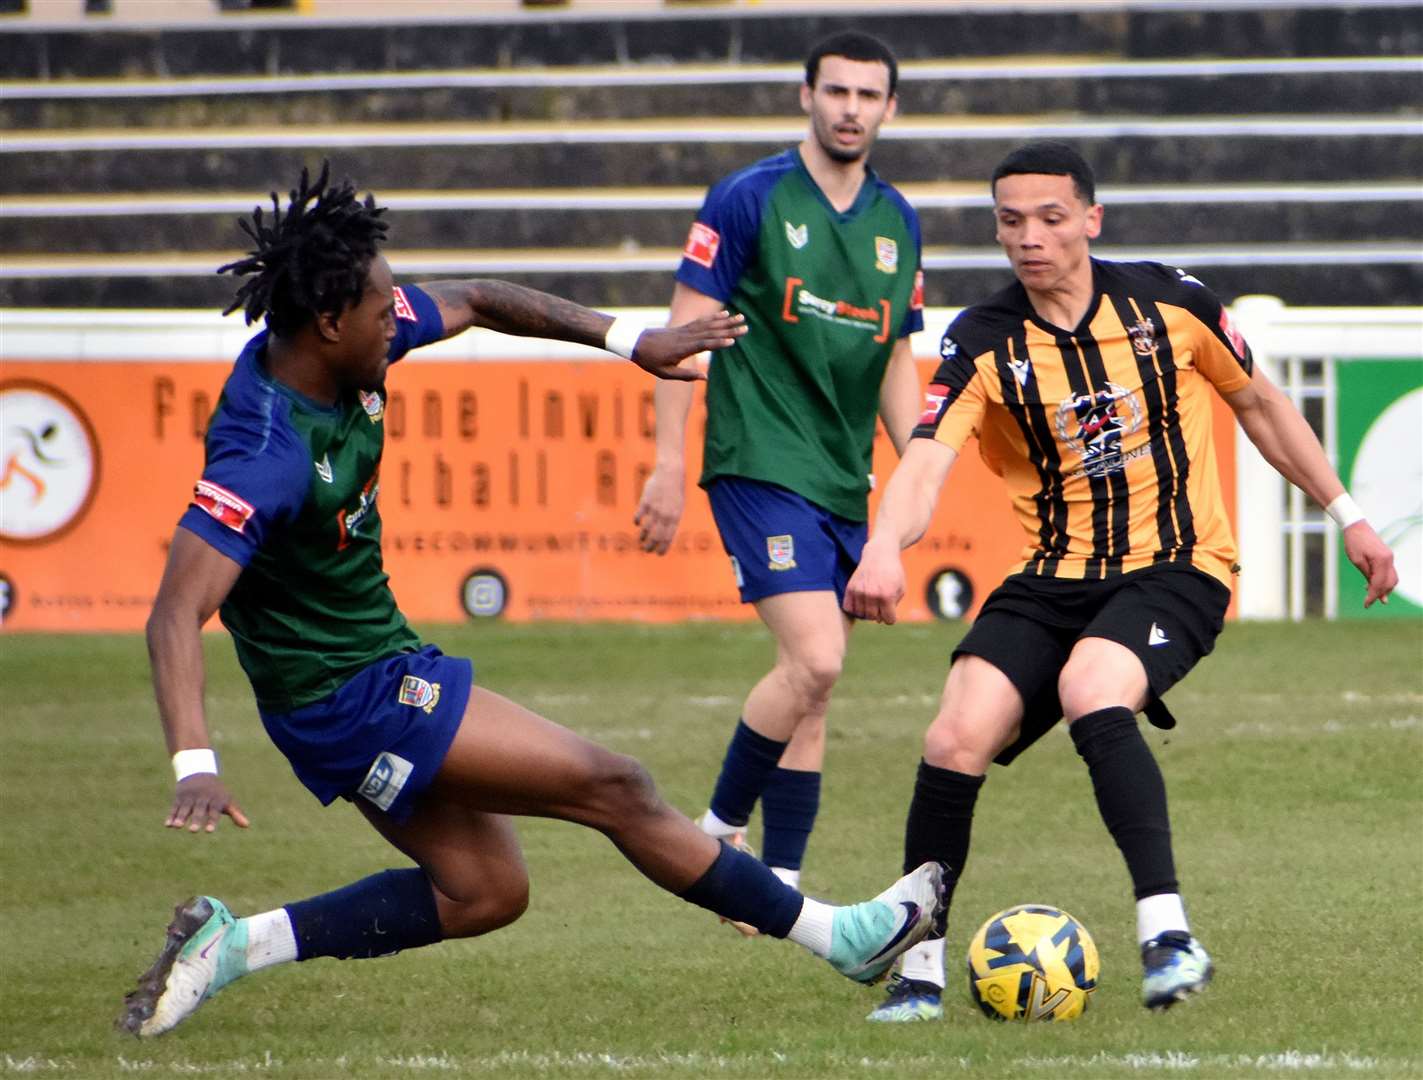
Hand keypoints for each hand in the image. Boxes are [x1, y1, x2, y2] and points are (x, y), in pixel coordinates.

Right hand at [165, 774, 249, 833]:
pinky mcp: (179, 797)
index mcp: (215, 800)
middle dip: (196, 820)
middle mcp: (202, 798)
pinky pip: (174, 807)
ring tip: (177, 827)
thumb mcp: (227, 800)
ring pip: (185, 809)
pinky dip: (171, 816)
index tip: (209, 831)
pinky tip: (168, 825)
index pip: (214, 812)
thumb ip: (236, 813)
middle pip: (199, 810)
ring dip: (181, 817)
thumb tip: (247, 825)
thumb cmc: (216, 791)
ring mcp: (190, 797)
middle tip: (194, 831)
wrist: (199, 771)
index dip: (211, 821)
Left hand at [630, 311, 745, 380]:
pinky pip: (701, 321)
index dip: (719, 342)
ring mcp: (685, 330)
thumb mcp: (665, 373)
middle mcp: (686, 337)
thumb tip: (705, 377)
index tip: (733, 341)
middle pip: (711, 332)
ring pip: (709, 324)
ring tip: (740, 317)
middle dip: (729, 329)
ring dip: (726, 321)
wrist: (635, 342)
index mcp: (682, 349)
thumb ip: (686, 376)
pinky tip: (724, 314)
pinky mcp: (684, 327)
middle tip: (746, 327)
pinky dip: (713, 317)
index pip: (704, 345)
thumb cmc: (650, 361)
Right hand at [634, 463, 685, 553]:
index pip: (668, 537)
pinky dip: (637, 522)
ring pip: (646, 529)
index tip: (659, 554)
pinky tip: (637, 524)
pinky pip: (639, 516)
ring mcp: (655, 509)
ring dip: (643, 537)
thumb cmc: (676, 491)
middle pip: (656, 536)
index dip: (663, 547)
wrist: (670, 473)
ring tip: (641, 541)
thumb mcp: (678, 506)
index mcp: (675, 517)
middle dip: (651, 546)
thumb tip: (665, 535)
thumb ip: (672, 520)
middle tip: (647, 550)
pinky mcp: (645, 502)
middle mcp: (665, 515)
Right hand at [842, 539, 905, 623]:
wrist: (879, 554)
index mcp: (887, 595)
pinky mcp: (850, 588)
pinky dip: (855, 609)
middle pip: (874, 618)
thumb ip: (894, 606)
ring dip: (867, 612)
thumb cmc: (893, 573)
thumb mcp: (900, 589)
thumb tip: (881, 620)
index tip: (891, 611)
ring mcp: (859, 591)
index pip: (889, 620)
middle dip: (879, 614)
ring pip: (861, 614)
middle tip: (881, 605)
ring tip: (872, 603)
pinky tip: (861, 602)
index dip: (891, 618)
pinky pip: (848, 608)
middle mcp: (871, 594)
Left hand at [1343, 520, 1397, 607]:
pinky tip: (1373, 585)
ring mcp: (1389, 558)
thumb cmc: (1354, 542)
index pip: (1379, 584)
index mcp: (1382, 560)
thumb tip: (1372, 588)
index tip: (1366, 604)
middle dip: (1380, 594)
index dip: (1373, 595)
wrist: (1356, 526)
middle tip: (1369, 603)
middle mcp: (1389, 560)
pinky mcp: (1386, 556)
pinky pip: (1389, 572)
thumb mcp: (1357, 561)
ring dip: (1384, 588)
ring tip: (1373, 596)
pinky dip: (1383, 581)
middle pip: (1389, 583)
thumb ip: (1366, 574)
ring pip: (1392, 578)